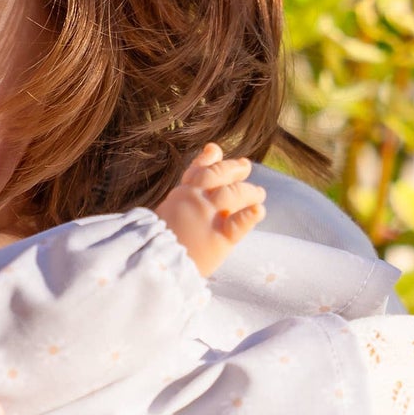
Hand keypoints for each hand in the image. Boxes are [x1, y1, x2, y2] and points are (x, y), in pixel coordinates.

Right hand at [155, 143, 264, 276]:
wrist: (153, 265)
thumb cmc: (155, 245)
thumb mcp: (163, 215)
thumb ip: (178, 201)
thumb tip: (185, 192)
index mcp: (180, 196)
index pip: (196, 171)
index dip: (207, 159)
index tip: (214, 149)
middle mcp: (195, 200)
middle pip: (218, 175)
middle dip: (233, 168)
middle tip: (245, 166)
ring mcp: (208, 217)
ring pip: (233, 194)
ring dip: (249, 191)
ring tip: (259, 194)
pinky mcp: (219, 238)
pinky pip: (238, 223)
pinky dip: (250, 215)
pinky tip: (259, 210)